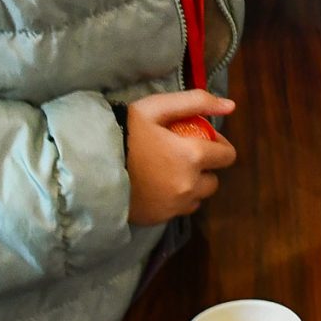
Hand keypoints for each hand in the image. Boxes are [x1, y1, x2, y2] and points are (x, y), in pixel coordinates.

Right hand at [124, 89, 237, 224]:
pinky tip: (157, 187)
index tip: (204, 141)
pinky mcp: (159, 219)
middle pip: (213, 181)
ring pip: (197, 198)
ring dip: (192, 187)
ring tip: (170, 173)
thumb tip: (230, 106)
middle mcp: (189, 185)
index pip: (227, 156)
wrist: (90, 164)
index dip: (220, 146)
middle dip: (205, 169)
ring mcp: (174, 206)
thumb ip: (197, 102)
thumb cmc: (125, 131)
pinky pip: (178, 211)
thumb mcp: (157, 107)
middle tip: (185, 157)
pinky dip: (175, 200)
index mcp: (193, 156)